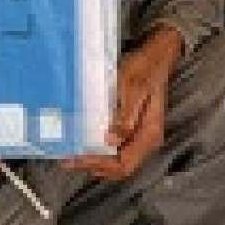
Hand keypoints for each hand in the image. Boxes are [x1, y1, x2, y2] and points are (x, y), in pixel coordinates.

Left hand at [73, 26, 182, 181]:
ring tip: (74, 157)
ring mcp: (141, 137)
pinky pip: (118, 150)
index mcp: (149, 134)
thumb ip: (125, 117)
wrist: (155, 57)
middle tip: (69, 161)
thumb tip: (112, 141)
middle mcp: (147, 141)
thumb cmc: (144, 69)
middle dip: (94, 166)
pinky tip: (87, 146)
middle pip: (120, 167)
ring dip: (97, 162)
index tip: (78, 158)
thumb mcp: (132, 89)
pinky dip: (102, 152)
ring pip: (119, 161)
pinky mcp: (134, 130)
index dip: (100, 164)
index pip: (124, 163)